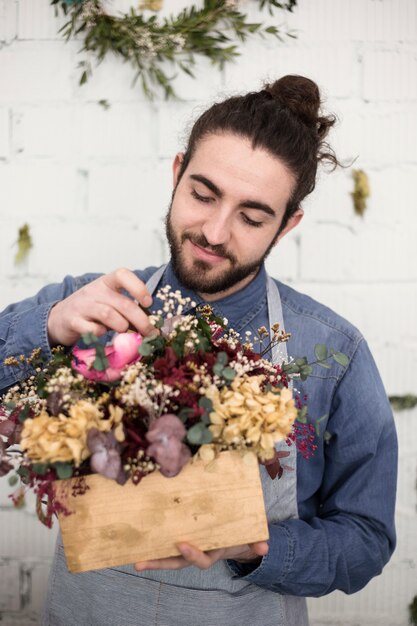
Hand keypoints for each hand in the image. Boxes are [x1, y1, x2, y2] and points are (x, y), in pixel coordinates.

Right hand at [48, 268, 155, 345]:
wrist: (58, 318)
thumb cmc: (91, 310)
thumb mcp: (107, 301)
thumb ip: (125, 307)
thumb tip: (150, 323)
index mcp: (105, 282)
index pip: (123, 275)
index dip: (138, 287)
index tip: (148, 303)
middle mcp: (94, 291)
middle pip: (123, 303)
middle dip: (141, 320)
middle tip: (150, 333)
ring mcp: (82, 305)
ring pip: (109, 315)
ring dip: (122, 326)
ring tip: (125, 332)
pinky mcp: (73, 321)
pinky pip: (92, 329)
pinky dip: (101, 334)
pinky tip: (102, 334)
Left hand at [134, 541, 268, 571]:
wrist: (235, 538)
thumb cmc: (240, 536)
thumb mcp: (249, 538)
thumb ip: (255, 542)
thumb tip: (264, 546)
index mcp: (212, 553)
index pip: (200, 559)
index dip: (191, 553)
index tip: (182, 544)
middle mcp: (197, 553)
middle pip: (175, 562)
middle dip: (158, 564)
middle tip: (140, 564)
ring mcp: (188, 547)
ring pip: (167, 556)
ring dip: (150, 557)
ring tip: (132, 558)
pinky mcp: (181, 539)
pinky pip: (166, 544)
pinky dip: (153, 545)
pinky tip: (138, 542)